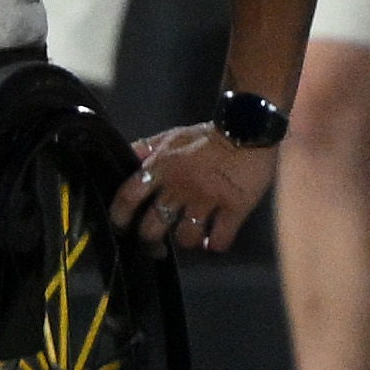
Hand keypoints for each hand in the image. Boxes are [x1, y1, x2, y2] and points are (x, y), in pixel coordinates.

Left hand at [117, 124, 279, 252]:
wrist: (249, 126)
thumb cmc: (207, 135)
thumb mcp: (172, 136)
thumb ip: (146, 149)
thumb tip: (124, 160)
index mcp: (161, 167)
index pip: (128, 198)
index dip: (120, 217)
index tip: (122, 226)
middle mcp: (179, 187)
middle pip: (153, 228)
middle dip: (152, 240)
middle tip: (158, 242)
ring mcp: (207, 199)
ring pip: (186, 238)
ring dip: (187, 240)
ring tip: (192, 235)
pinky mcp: (234, 208)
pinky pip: (219, 240)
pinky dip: (215, 244)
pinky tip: (214, 239)